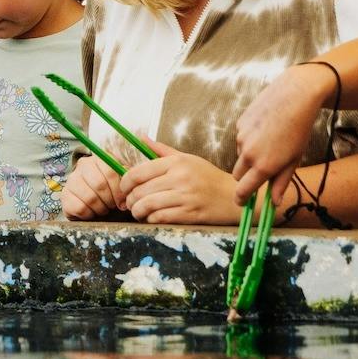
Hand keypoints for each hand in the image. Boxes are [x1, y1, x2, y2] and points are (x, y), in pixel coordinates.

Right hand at [62, 154, 126, 219]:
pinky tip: (91, 212)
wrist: (94, 205)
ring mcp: (71, 180)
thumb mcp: (122, 184)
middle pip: (99, 184)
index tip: (122, 203)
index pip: (110, 171)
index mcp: (100, 159)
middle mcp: (83, 165)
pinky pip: (79, 208)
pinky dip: (89, 214)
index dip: (118, 190)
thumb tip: (127, 195)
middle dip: (110, 200)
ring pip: (89, 197)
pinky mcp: (64, 195)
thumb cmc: (111, 193)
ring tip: (103, 209)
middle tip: (112, 206)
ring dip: (100, 208)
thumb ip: (127, 183)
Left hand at [115, 135, 239, 225]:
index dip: (125, 183)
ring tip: (138, 212)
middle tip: (130, 203)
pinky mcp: (190, 214)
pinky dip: (151, 220)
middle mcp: (180, 178)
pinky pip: (160, 218)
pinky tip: (152, 218)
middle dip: (130, 200)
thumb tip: (141, 138)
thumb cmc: (208, 177)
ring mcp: (185, 197)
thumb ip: (162, 150)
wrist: (233, 196)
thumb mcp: (187, 159)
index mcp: (176, 162)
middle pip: (140, 191)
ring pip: (147, 206)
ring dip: (138, 211)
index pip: (138, 172)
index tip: (124, 188)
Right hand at [233, 63, 332, 204]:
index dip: (241, 199)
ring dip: (250, 155)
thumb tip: (275, 203)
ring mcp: (241, 137)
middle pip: (238, 175)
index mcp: (263, 166)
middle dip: (246, 177)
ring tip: (270, 141)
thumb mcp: (294, 159)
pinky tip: (266, 128)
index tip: (241, 203)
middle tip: (261, 171)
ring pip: (241, 154)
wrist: (295, 96)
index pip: (242, 191)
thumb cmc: (299, 129)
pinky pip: (241, 138)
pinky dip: (250, 138)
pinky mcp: (240, 123)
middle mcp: (248, 153)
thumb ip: (281, 182)